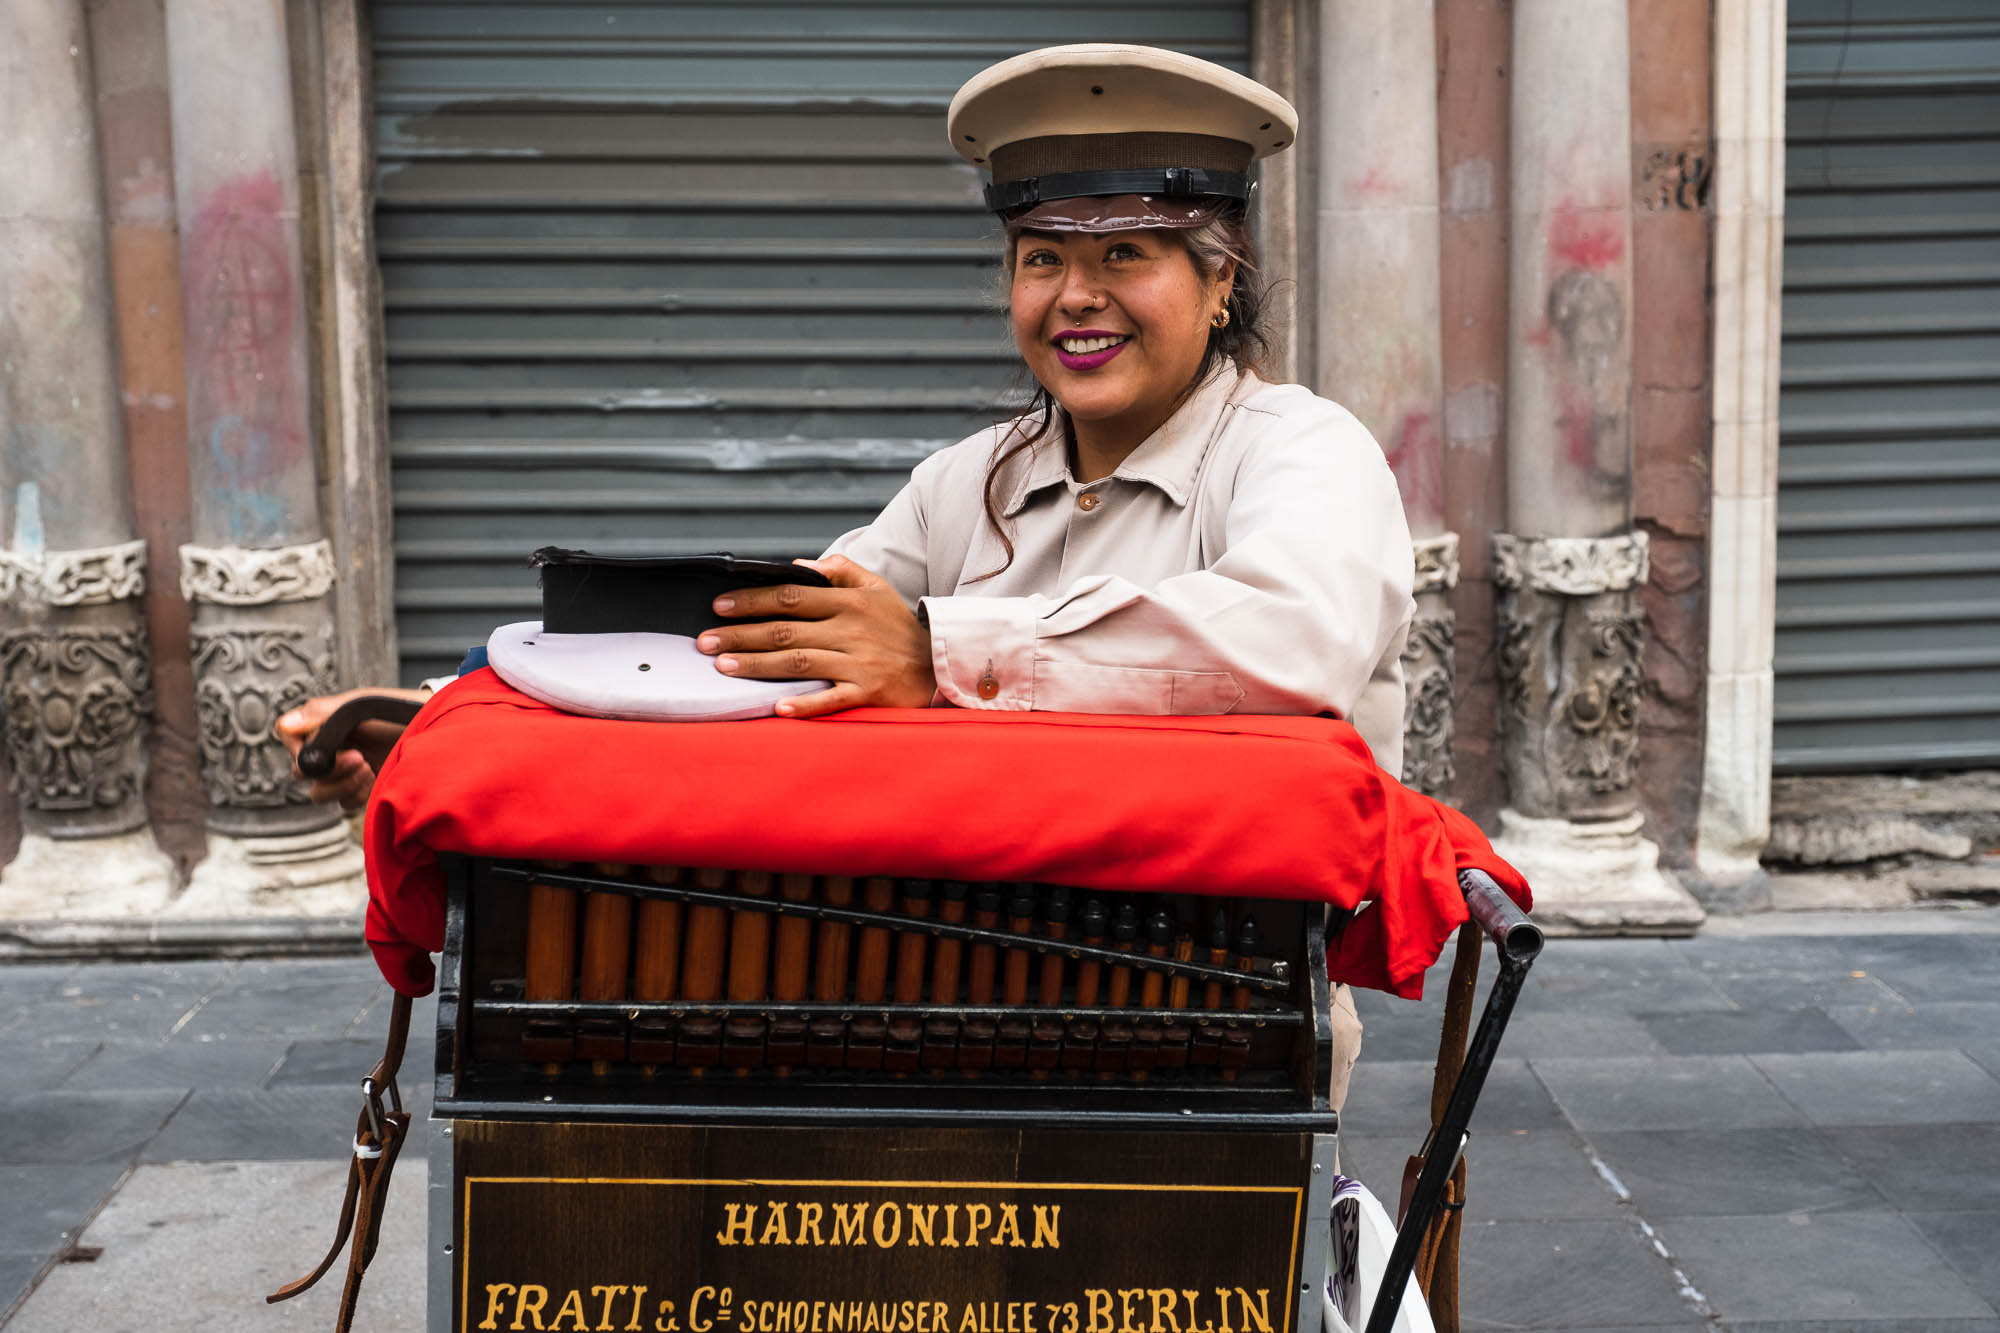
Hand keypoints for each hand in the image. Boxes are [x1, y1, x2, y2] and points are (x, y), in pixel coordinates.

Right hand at [274, 686, 428, 809]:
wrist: (435, 728)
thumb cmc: (399, 711)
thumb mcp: (362, 704)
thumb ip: (323, 714)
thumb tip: (285, 724)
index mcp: (323, 724)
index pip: (289, 737)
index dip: (300, 747)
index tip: (327, 746)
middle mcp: (329, 749)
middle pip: (303, 771)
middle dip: (329, 769)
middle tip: (360, 758)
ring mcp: (344, 772)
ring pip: (320, 793)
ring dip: (341, 785)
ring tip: (369, 769)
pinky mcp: (362, 790)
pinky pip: (344, 804)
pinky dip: (355, 796)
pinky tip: (376, 780)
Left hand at [698, 555, 935, 718]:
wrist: (940, 663)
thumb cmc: (898, 626)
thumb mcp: (876, 587)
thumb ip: (839, 571)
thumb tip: (797, 566)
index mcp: (849, 601)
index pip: (791, 597)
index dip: (752, 601)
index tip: (719, 606)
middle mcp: (851, 630)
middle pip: (786, 630)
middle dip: (741, 635)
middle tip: (705, 642)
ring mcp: (859, 663)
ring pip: (799, 662)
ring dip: (758, 665)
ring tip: (723, 667)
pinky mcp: (868, 693)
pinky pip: (831, 699)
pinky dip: (805, 704)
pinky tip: (777, 707)